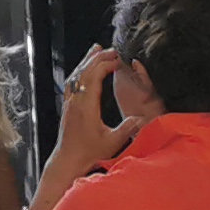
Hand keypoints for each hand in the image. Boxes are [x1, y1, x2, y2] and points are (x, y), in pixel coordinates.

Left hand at [51, 47, 149, 173]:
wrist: (68, 160)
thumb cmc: (90, 152)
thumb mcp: (112, 141)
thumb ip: (127, 128)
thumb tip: (141, 117)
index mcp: (86, 106)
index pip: (93, 78)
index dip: (105, 66)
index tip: (117, 60)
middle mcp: (75, 101)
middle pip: (84, 72)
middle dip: (97, 58)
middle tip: (111, 49)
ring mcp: (69, 103)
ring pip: (76, 75)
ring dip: (86, 61)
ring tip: (96, 49)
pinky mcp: (67, 106)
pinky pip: (72, 83)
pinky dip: (79, 71)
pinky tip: (83, 69)